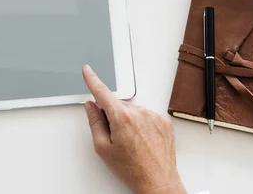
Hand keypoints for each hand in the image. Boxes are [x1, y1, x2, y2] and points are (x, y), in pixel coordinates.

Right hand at [82, 65, 185, 193]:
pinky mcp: (164, 121)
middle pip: (117, 105)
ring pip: (132, 111)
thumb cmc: (131, 169)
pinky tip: (142, 141)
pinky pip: (146, 116)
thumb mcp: (102, 148)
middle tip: (115, 138)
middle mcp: (139, 112)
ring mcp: (153, 116)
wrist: (158, 182)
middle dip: (113, 116)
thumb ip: (95, 122)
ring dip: (128, 121)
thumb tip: (91, 106)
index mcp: (121, 118)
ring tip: (132, 144)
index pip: (102, 93)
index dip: (92, 80)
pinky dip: (142, 125)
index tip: (88, 70)